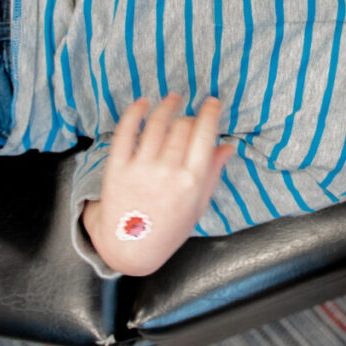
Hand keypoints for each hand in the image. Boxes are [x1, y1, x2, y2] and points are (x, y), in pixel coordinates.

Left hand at [83, 94, 233, 275]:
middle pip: (181, 127)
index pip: (204, 134)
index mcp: (191, 181)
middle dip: (189, 117)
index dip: (209, 113)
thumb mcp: (198, 205)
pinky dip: (134, 113)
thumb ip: (213, 173)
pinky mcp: (117, 168)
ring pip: (156, 124)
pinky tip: (142, 103)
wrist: (130, 247)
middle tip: (190, 117)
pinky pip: (125, 132)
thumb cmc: (169, 227)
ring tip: (172, 99)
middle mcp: (167, 172)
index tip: (212, 102)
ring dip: (166, 106)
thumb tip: (228, 146)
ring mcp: (141, 169)